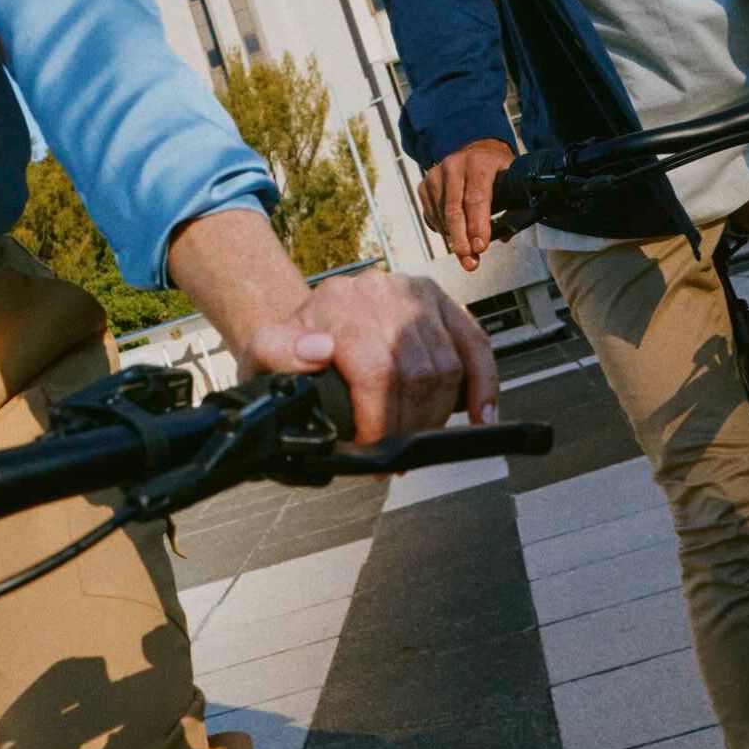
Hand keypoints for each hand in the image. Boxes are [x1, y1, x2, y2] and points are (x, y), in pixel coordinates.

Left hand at [241, 271, 499, 443]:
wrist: (305, 323)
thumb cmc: (287, 349)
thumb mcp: (264, 355)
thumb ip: (277, 354)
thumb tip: (318, 350)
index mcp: (337, 302)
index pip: (376, 370)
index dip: (379, 422)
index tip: (371, 452)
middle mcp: (379, 290)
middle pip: (416, 373)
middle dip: (408, 428)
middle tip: (394, 459)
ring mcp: (414, 292)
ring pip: (447, 366)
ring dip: (437, 416)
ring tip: (415, 441)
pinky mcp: (440, 301)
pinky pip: (476, 343)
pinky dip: (485, 383)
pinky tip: (481, 415)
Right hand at [420, 138, 515, 270]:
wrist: (473, 149)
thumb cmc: (495, 169)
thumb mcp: (509, 179)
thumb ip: (511, 205)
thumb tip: (503, 237)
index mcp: (479, 163)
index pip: (476, 198)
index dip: (478, 225)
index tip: (480, 247)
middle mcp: (454, 166)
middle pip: (454, 210)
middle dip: (462, 240)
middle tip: (470, 262)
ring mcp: (436, 175)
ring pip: (442, 215)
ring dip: (453, 239)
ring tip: (466, 256)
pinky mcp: (424, 185)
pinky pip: (432, 215)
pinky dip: (443, 229)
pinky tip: (455, 237)